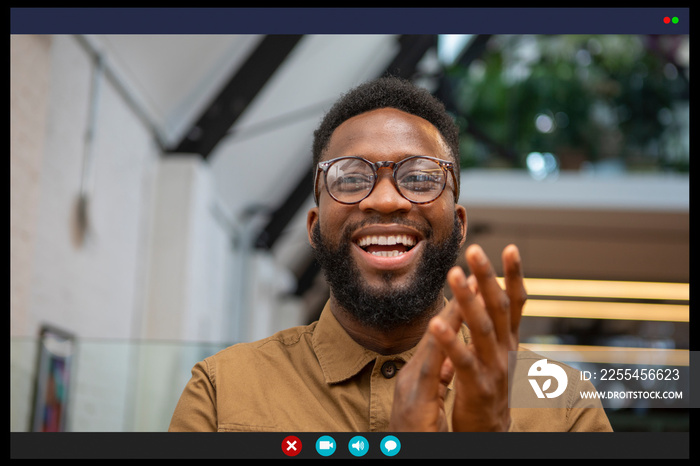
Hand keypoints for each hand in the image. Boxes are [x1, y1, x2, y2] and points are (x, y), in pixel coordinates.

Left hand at [388, 244, 525, 431]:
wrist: (490, 433)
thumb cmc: (487, 391)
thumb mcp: (493, 356)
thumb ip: (489, 329)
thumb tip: (483, 296)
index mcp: (507, 342)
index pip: (514, 304)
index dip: (513, 277)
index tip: (511, 248)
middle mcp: (505, 352)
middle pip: (498, 309)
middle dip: (487, 278)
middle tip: (475, 250)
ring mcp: (494, 370)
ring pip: (482, 329)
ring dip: (469, 299)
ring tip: (455, 274)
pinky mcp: (478, 388)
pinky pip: (463, 361)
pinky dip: (450, 341)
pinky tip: (436, 323)